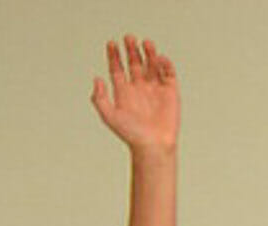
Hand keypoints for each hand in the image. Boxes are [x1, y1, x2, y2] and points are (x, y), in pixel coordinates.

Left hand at [89, 36, 177, 152]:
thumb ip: (99, 98)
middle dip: (131, 50)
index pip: (118, 68)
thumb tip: (97, 78)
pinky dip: (165, 64)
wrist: (153, 145)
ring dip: (148, 53)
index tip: (111, 44)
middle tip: (128, 37)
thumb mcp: (109, 116)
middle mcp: (139, 88)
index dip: (114, 56)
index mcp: (124, 92)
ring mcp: (155, 89)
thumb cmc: (131, 134)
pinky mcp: (170, 92)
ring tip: (145, 42)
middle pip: (134, 63)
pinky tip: (160, 58)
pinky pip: (168, 74)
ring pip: (151, 65)